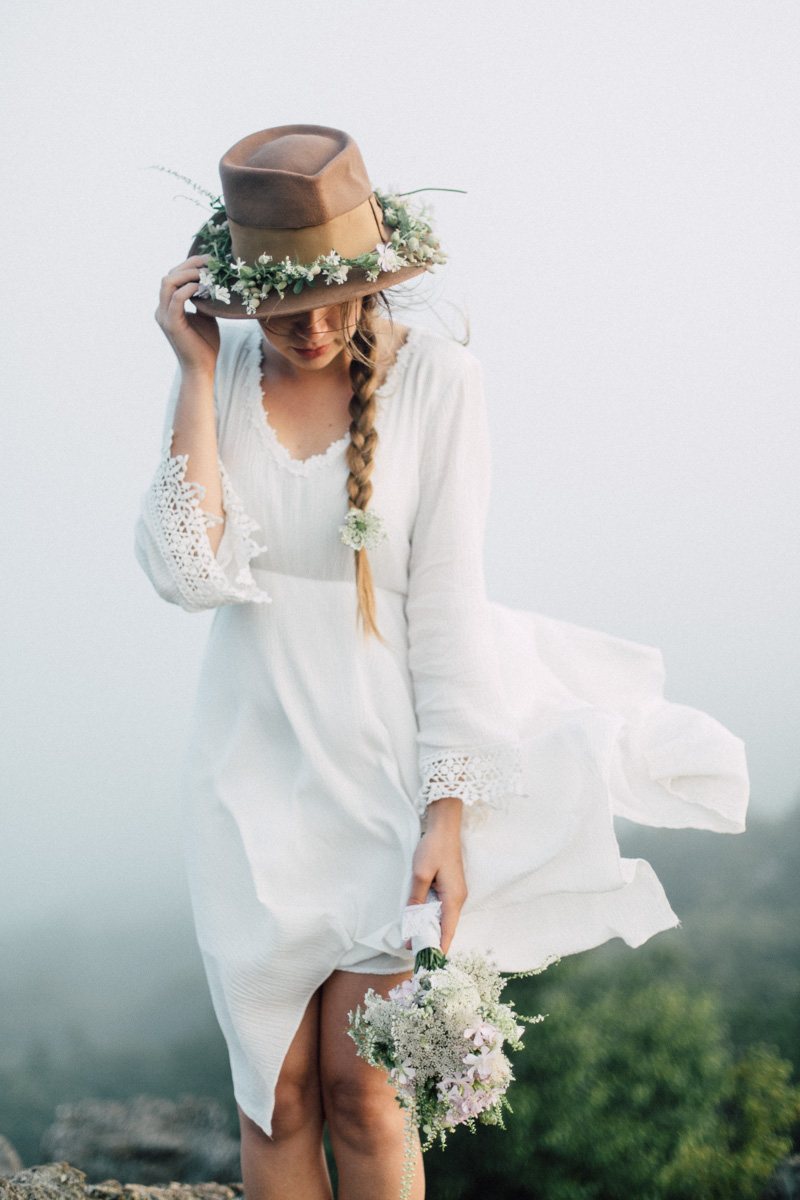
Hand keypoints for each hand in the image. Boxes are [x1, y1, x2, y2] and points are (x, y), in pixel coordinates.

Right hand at [155, 254, 220, 377]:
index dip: (189, 265)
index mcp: (168, 307)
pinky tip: (204, 287)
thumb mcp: (206, 317)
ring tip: (207, 273)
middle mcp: (162, 309)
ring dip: (188, 274)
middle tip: (210, 261)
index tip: (209, 260)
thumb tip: (214, 284)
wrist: (201, 368)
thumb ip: (204, 301)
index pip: (173, 277)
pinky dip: (189, 289)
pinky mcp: (171, 324)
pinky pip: (176, 299)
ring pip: (168, 283)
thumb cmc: (205, 345)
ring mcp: (164, 316)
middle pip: (169, 275)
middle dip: (189, 265)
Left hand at [407, 796, 466, 954]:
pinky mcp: (451, 887)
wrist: (444, 827)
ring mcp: (456, 893)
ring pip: (445, 918)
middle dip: (433, 941)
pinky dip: (433, 917)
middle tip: (415, 954)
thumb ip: (416, 898)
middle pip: (447, 927)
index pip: (448, 931)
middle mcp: (458, 899)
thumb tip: (411, 921)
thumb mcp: (420, 874)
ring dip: (432, 929)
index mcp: (454, 898)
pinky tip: (421, 921)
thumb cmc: (433, 849)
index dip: (439, 947)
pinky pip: (443, 908)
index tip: (430, 962)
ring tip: (415, 941)